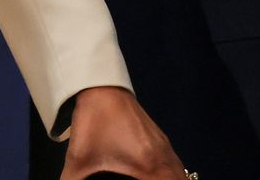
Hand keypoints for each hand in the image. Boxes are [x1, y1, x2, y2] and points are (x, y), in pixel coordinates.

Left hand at [60, 86, 187, 179]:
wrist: (101, 89)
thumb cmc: (93, 123)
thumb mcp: (79, 159)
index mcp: (149, 165)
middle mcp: (164, 156)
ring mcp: (165, 146)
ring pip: (180, 174)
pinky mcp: (161, 140)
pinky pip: (176, 165)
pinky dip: (171, 175)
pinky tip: (157, 178)